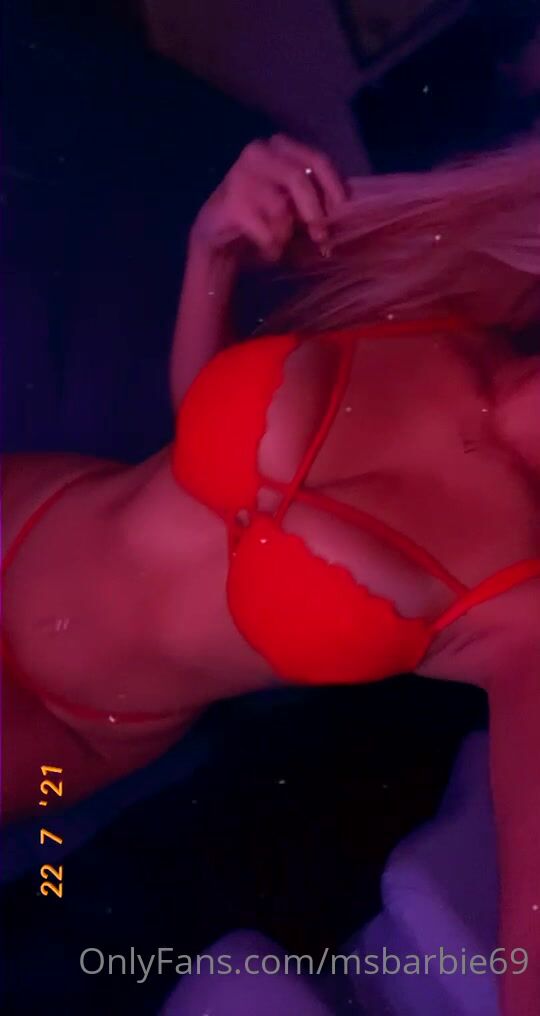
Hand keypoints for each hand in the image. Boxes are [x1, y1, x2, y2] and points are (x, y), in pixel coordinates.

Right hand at [191, 135, 346, 265]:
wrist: (218, 235)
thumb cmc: (262, 215)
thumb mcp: (292, 200)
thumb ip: (314, 196)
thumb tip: (343, 210)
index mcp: (279, 147)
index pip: (316, 159)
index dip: (333, 186)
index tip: (342, 211)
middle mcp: (258, 153)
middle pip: (298, 178)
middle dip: (313, 212)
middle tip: (320, 237)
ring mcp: (241, 176)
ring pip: (279, 207)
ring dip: (286, 233)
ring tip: (280, 243)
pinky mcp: (231, 203)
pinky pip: (264, 230)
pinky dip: (272, 247)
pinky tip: (268, 252)